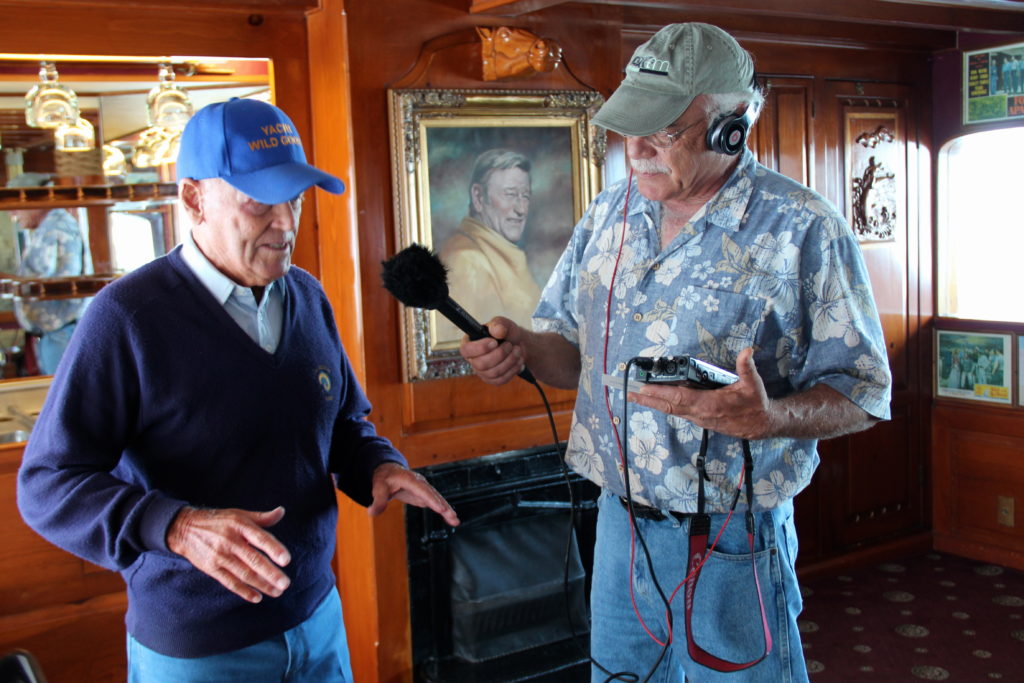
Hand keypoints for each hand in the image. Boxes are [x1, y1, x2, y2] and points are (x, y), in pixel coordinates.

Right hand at [166, 506, 291, 603]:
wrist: (185, 529)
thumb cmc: (218, 521)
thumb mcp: (239, 514)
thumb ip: (262, 517)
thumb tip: (282, 511)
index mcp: (240, 526)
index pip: (260, 538)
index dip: (274, 549)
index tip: (286, 560)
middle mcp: (231, 541)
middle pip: (253, 560)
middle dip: (270, 573)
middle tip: (285, 584)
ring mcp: (220, 556)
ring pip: (244, 574)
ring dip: (261, 584)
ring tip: (277, 591)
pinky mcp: (212, 569)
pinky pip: (230, 582)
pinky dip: (244, 591)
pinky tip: (257, 597)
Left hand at [367, 462, 459, 526]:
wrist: (389, 472)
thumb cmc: (384, 478)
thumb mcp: (378, 488)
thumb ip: (377, 500)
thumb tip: (372, 512)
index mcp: (410, 480)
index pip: (423, 490)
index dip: (432, 499)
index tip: (441, 508)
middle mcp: (420, 483)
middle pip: (434, 495)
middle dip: (444, 506)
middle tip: (453, 517)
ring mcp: (424, 489)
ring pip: (437, 499)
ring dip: (447, 510)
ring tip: (455, 521)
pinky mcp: (424, 495)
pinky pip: (435, 503)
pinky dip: (443, 510)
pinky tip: (450, 519)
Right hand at [458, 317, 525, 385]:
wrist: (517, 345)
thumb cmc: (506, 334)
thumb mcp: (504, 324)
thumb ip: (500, 323)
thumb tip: (497, 330)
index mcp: (470, 343)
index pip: (466, 350)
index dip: (480, 348)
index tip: (494, 342)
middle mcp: (473, 359)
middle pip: (480, 364)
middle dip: (500, 354)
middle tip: (510, 345)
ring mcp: (482, 372)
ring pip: (493, 373)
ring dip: (509, 361)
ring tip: (517, 350)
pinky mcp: (492, 380)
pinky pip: (501, 379)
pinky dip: (513, 369)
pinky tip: (518, 360)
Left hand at [628, 347, 774, 439]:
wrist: (761, 424)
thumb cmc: (755, 403)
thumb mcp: (753, 384)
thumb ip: (747, 367)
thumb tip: (747, 351)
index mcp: (710, 404)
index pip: (679, 398)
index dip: (660, 394)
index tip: (645, 389)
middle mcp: (700, 413)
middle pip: (669, 406)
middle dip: (649, 400)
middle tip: (631, 393)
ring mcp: (699, 418)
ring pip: (672, 410)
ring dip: (654, 403)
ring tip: (637, 396)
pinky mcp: (700, 419)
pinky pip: (678, 411)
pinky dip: (665, 405)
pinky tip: (655, 400)